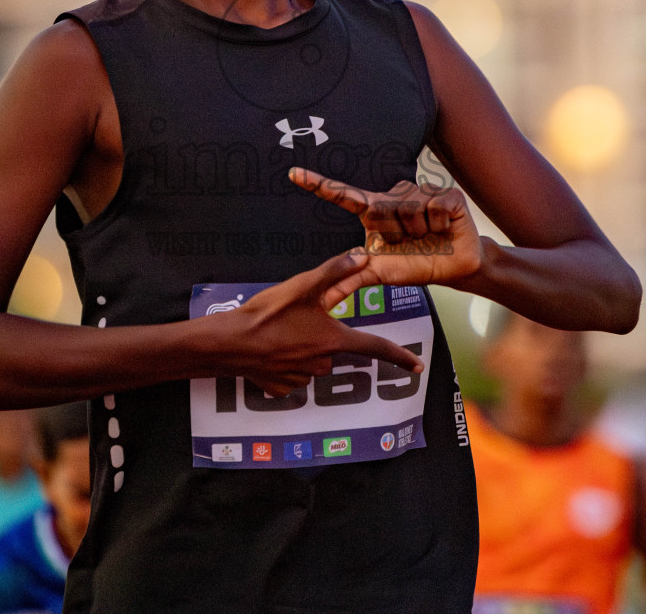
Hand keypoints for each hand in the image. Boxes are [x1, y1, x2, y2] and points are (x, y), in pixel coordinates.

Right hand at [206, 249, 423, 395]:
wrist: (228, 343)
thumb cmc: (266, 315)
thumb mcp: (302, 286)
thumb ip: (334, 271)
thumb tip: (362, 257)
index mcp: (333, 340)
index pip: (376, 348)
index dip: (399, 356)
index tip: (417, 365)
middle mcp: (322, 363)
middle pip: (332, 347)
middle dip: (319, 334)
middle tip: (295, 320)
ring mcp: (301, 379)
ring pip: (310, 360)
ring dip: (299, 346)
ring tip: (277, 331)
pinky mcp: (280, 388)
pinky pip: (288, 373)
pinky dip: (281, 360)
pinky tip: (268, 349)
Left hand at [288, 169, 483, 308]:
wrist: (454, 269)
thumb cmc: (415, 266)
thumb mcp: (380, 273)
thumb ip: (351, 281)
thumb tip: (323, 300)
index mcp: (375, 212)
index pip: (343, 195)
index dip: (318, 184)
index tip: (292, 174)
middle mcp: (395, 197)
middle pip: (383, 208)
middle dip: (396, 233)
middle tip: (410, 242)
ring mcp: (421, 191)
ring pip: (409, 208)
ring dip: (420, 231)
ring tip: (430, 236)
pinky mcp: (446, 194)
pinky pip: (434, 206)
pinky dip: (438, 225)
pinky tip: (443, 229)